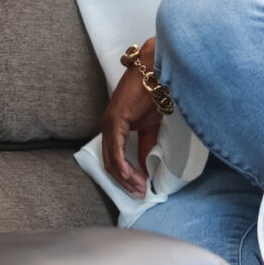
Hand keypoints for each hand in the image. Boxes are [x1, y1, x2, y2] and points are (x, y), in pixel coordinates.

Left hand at [100, 36, 161, 197]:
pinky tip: (131, 176)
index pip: (113, 159)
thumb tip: (144, 167)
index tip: (139, 189)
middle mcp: (107, 126)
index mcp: (114, 128)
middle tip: (139, 193)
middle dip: (125, 182)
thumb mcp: (150, 127)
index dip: (125, 177)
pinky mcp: (115, 120)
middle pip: (109, 164)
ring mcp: (109, 123)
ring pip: (110, 160)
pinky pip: (115, 149)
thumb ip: (145, 146)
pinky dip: (123, 165)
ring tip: (139, 188)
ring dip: (125, 178)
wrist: (156, 71)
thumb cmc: (154, 93)